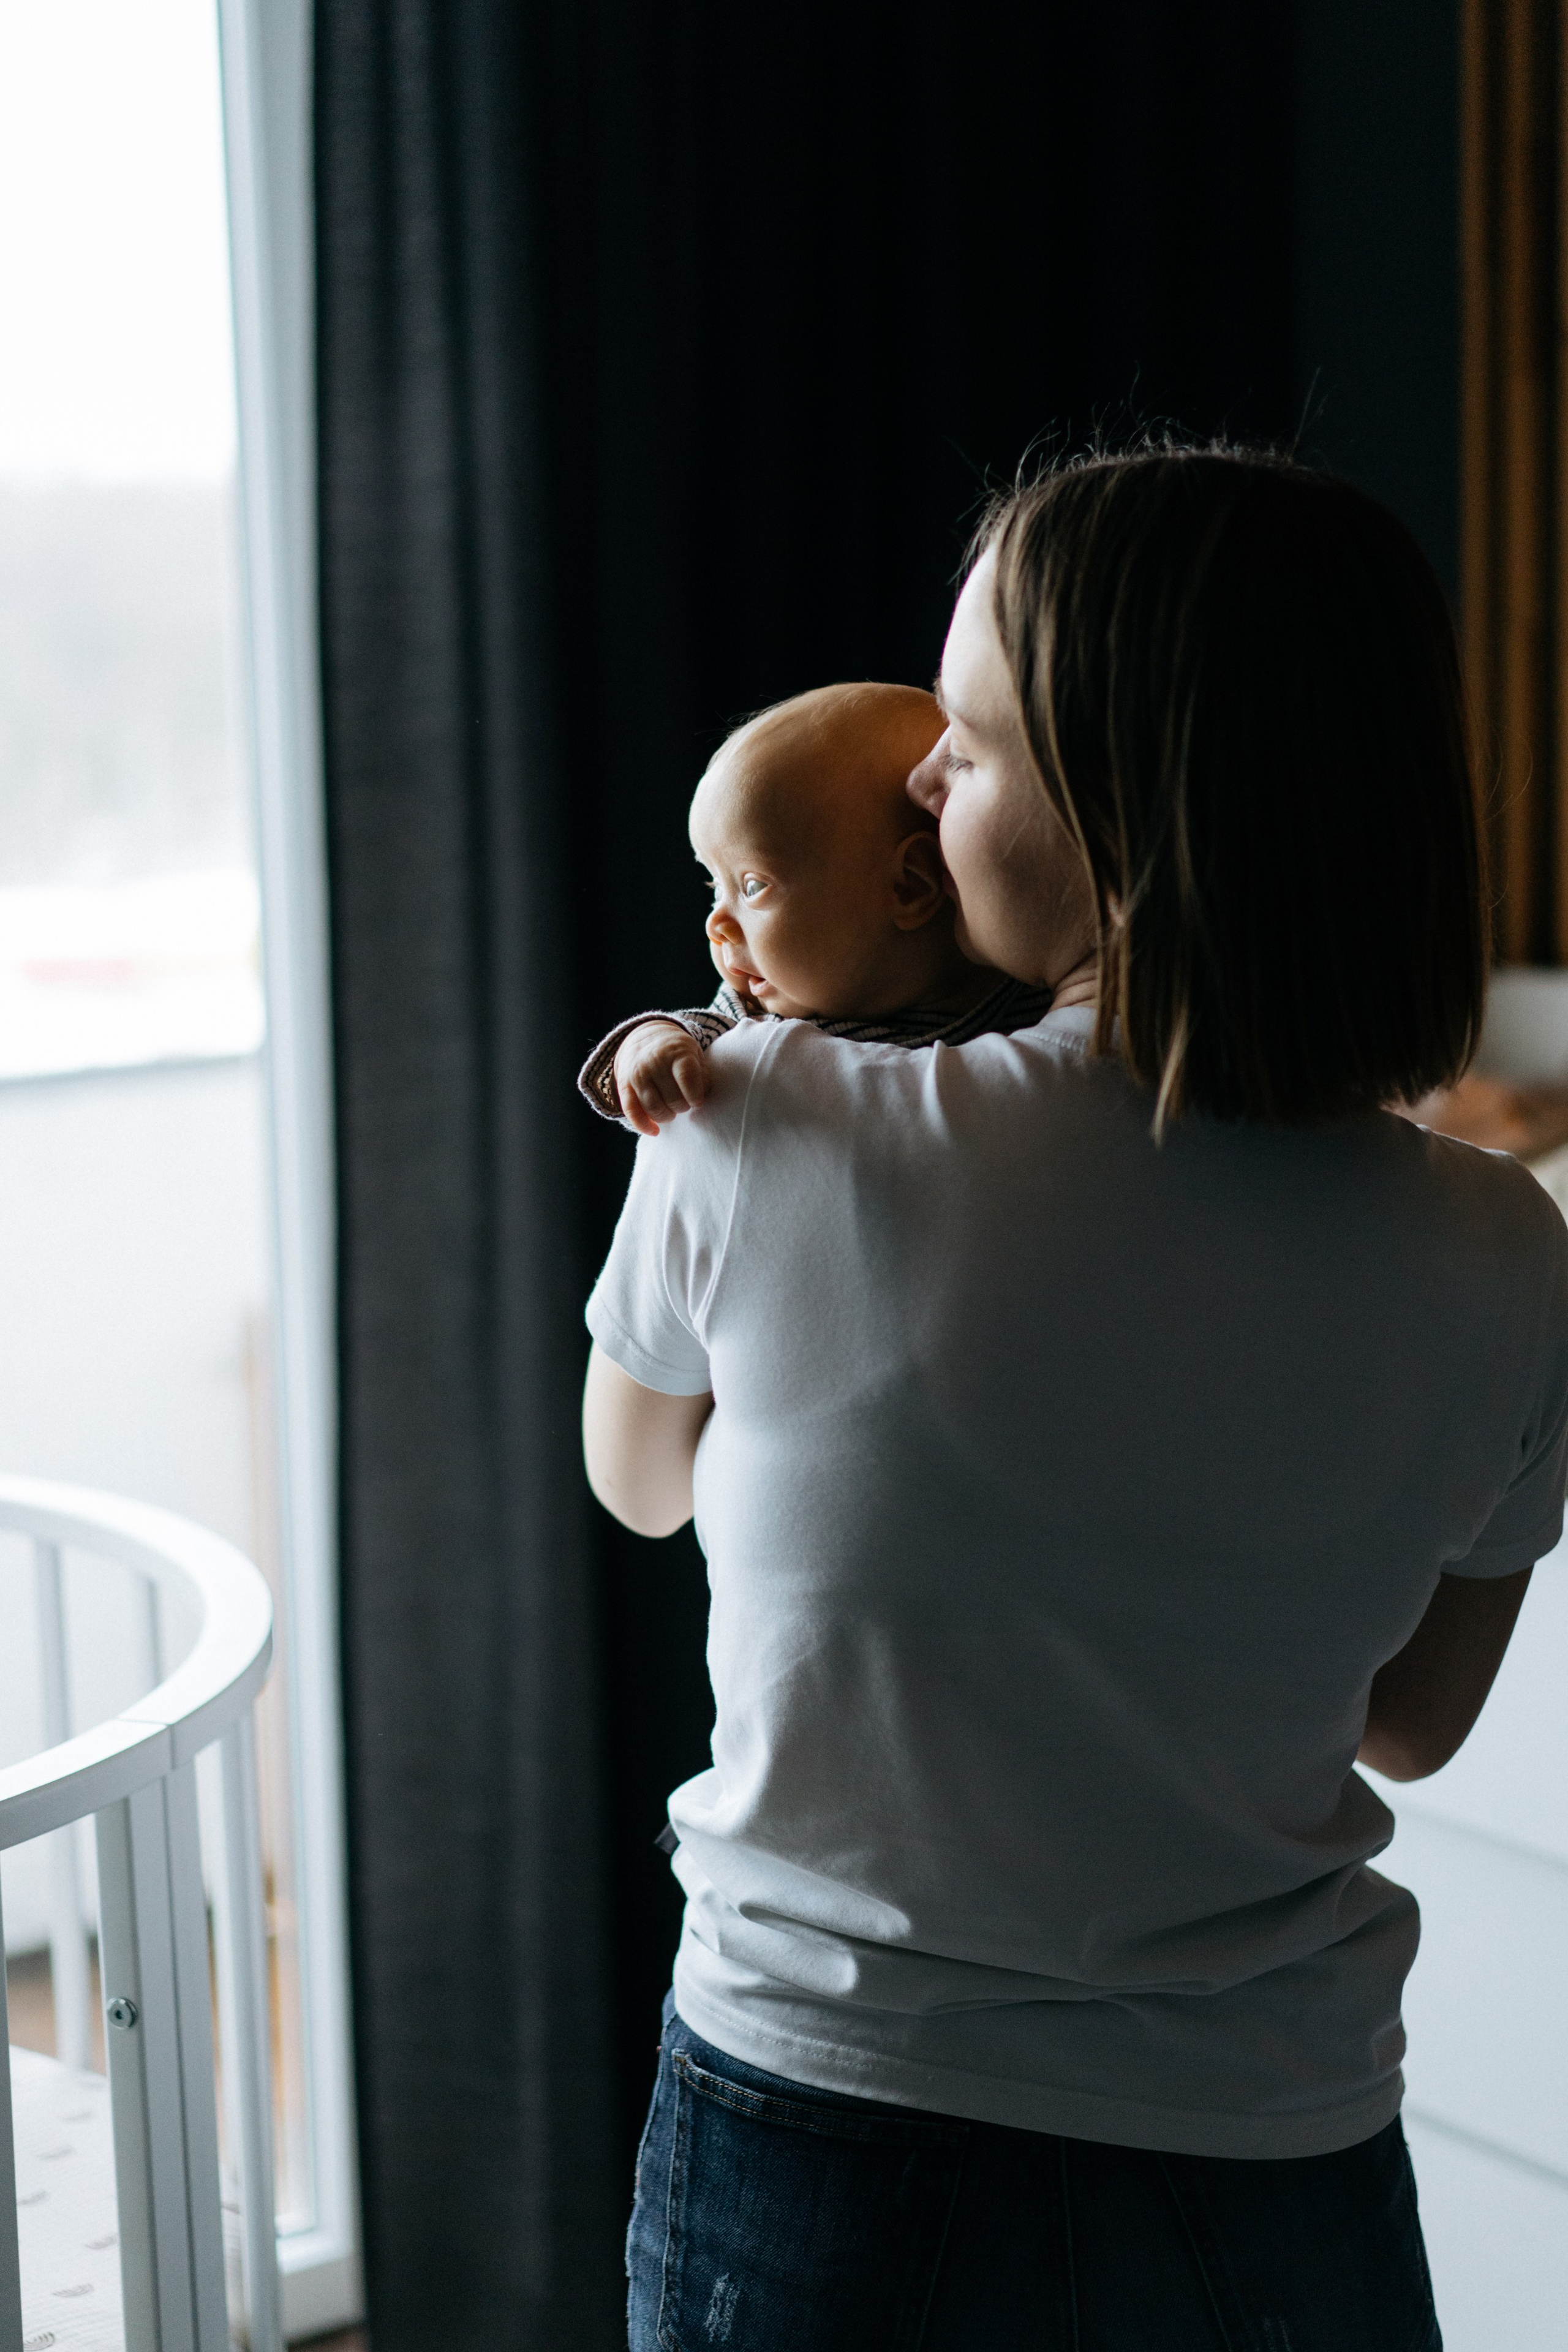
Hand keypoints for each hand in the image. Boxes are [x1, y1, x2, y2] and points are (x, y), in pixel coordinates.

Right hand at [614, 1021, 709, 1137]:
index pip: (687, 1079)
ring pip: (654, 1109)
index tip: (697, 1101)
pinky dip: (643, 1126)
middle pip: (673, 1099)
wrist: (645, 1038)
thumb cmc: (677, 1053)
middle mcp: (654, 1062)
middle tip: (684, 1103)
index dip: (695, 1097)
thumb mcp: (695, 1054)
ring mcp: (637, 1074)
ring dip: (666, 1116)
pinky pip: (631, 1111)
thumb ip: (703, 1074)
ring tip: (671, 1110)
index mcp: (676, 1053)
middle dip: (682, 1107)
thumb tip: (704, 1095)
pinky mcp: (624, 1086)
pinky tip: (655, 1131)